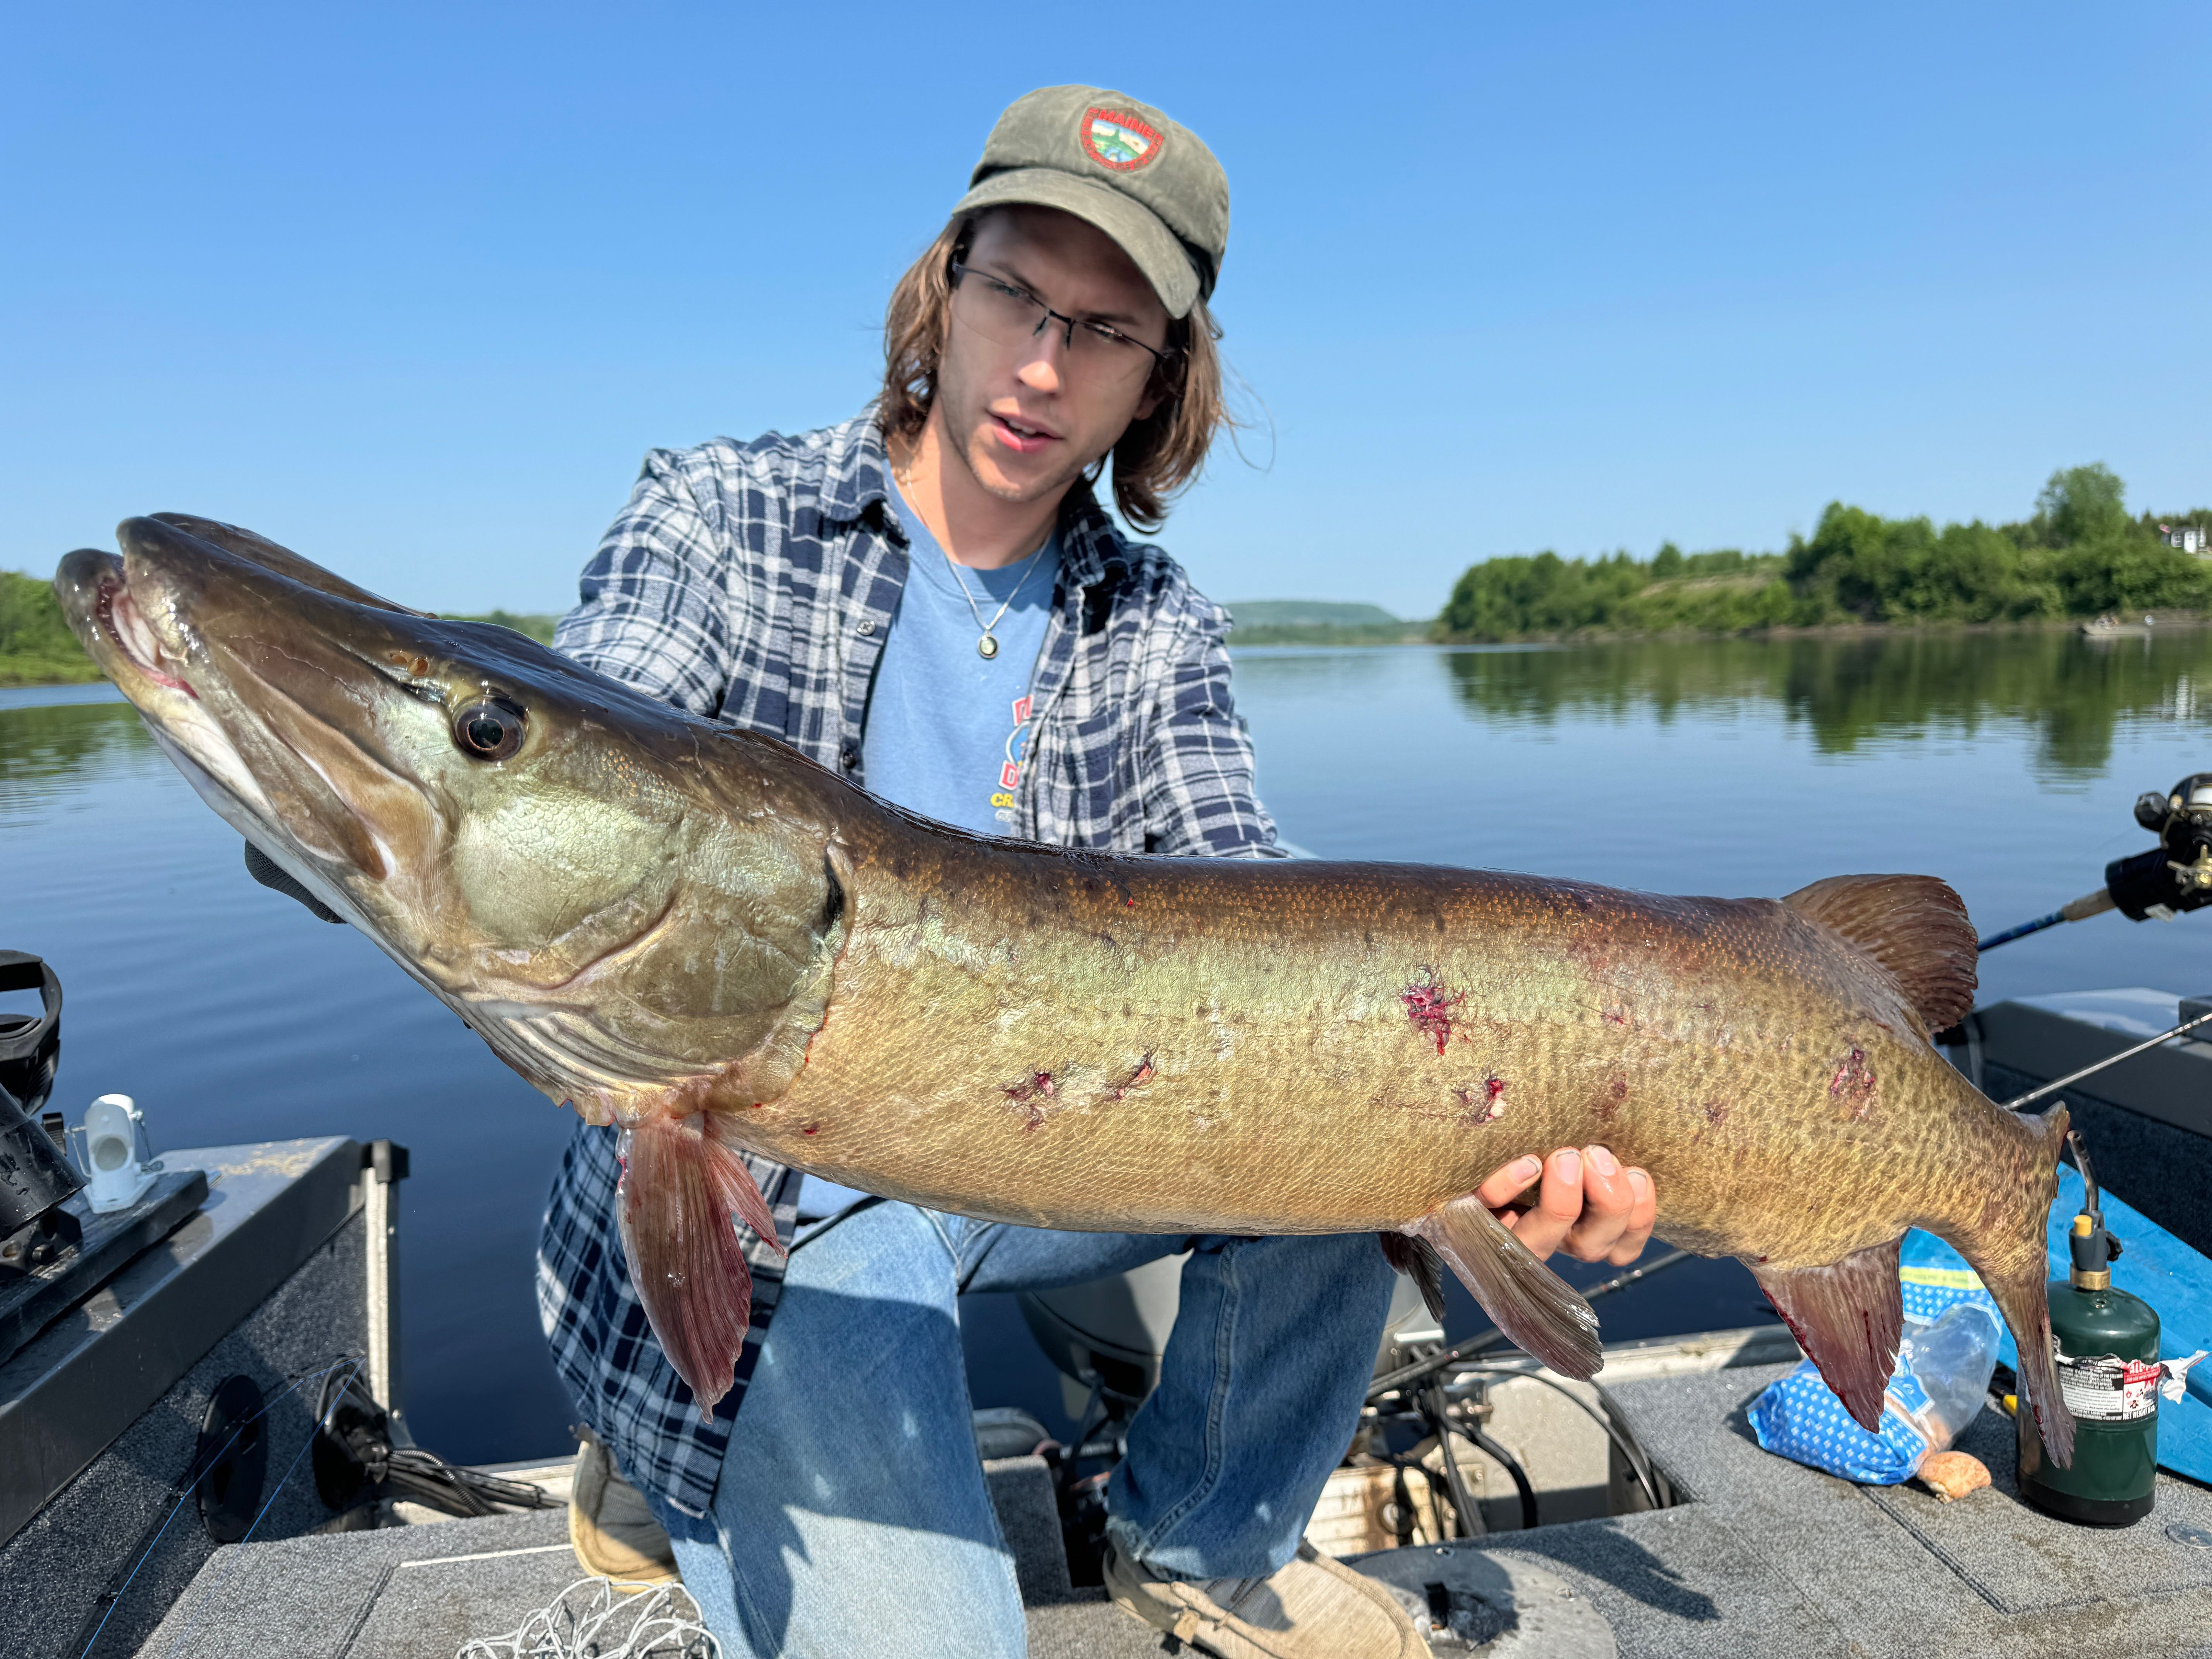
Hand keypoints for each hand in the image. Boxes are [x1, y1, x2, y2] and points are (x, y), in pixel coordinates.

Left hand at [1476, 1146, 1655, 1265]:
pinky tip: (1523, 1164)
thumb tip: (1613, 1136)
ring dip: (1562, 1204)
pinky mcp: (1464, 1220)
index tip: (1638, 1173)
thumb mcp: (1564, 1141)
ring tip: (1564, 1159)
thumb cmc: (1519, 1138)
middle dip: (1609, 1204)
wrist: (1446, 1154)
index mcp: (1576, 1222)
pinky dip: (1506, 1189)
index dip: (1639, 1218)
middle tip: (1597, 1157)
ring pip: (1541, 1245)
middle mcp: (1545, 1236)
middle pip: (1590, 1247)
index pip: (1620, 1244)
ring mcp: (1503, 1234)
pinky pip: (1484, 1217)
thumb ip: (1591, 1149)